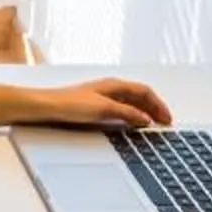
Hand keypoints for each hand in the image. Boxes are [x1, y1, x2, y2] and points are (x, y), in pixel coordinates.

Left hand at [30, 78, 173, 130]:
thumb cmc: (69, 104)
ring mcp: (102, 96)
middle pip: (139, 96)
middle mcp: (109, 88)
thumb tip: (145, 119)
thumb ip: (127, 113)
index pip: (144, 91)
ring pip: (130, 103)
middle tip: (163, 125)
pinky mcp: (94, 106)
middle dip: (154, 109)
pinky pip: (120, 109)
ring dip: (143, 113)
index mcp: (114, 84)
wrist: (45, 107)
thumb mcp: (104, 109)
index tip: (167, 119)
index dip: (158, 105)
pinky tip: (130, 126)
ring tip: (151, 127)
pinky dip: (130, 116)